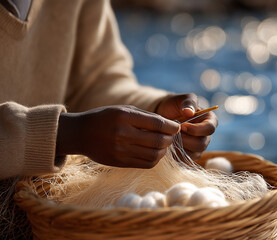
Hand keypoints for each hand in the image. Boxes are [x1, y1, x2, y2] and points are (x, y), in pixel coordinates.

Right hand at [56, 106, 179, 167]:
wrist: (81, 134)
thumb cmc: (106, 118)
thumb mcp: (124, 110)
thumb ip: (147, 117)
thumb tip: (171, 125)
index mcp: (124, 117)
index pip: (157, 124)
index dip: (171, 127)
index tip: (176, 127)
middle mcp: (123, 134)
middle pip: (158, 141)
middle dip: (170, 139)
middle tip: (171, 136)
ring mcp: (121, 150)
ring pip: (154, 155)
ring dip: (164, 150)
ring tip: (163, 145)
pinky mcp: (120, 162)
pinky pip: (146, 164)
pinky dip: (155, 159)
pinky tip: (154, 152)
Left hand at [155, 93, 217, 159]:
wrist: (163, 114)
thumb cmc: (174, 105)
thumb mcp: (181, 99)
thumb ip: (188, 102)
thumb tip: (190, 112)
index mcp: (209, 120)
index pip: (210, 128)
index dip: (197, 129)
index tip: (183, 126)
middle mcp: (206, 135)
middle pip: (202, 143)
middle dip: (186, 140)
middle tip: (174, 133)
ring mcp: (198, 146)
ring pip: (195, 153)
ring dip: (181, 147)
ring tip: (171, 138)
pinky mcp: (189, 154)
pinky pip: (186, 159)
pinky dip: (177, 154)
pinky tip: (170, 145)